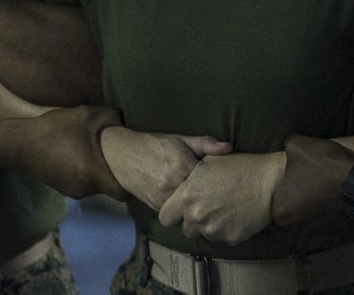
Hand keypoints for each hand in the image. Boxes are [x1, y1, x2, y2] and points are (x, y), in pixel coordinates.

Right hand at [19, 105, 127, 199]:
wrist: (22, 142)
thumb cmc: (57, 129)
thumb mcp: (88, 115)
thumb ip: (113, 117)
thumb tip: (127, 123)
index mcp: (92, 174)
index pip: (121, 193)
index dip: (131, 184)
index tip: (135, 170)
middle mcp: (84, 188)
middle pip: (110, 187)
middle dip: (116, 173)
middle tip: (121, 155)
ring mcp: (72, 191)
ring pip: (97, 186)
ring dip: (101, 172)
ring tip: (101, 154)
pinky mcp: (63, 189)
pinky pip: (84, 184)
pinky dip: (88, 174)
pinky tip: (83, 156)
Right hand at [101, 127, 230, 209]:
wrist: (124, 156)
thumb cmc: (156, 145)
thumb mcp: (181, 140)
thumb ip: (205, 144)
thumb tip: (229, 147)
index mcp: (182, 166)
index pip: (211, 180)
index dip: (222, 182)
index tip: (229, 183)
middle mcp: (172, 185)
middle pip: (202, 199)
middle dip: (212, 199)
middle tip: (224, 198)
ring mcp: (163, 199)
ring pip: (190, 211)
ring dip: (199, 208)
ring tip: (211, 203)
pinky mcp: (156, 208)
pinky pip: (178, 215)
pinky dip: (187, 212)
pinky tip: (195, 206)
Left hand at [158, 152, 284, 243]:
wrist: (268, 182)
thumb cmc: (239, 167)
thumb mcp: (209, 161)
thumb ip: (189, 176)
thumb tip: (182, 186)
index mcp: (187, 195)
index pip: (165, 217)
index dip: (173, 213)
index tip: (181, 210)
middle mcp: (196, 215)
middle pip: (185, 230)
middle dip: (193, 221)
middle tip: (208, 208)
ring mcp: (213, 229)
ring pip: (204, 235)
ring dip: (210, 226)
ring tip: (224, 209)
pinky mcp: (229, 238)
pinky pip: (223, 238)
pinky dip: (227, 230)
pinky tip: (236, 215)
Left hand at [271, 134, 353, 235]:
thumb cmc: (324, 166)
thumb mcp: (298, 144)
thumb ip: (286, 145)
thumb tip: (289, 145)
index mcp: (281, 211)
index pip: (278, 192)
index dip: (289, 177)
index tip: (298, 168)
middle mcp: (296, 228)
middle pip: (294, 203)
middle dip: (301, 190)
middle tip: (311, 173)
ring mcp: (317, 232)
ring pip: (310, 211)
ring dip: (315, 199)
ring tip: (325, 181)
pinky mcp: (336, 231)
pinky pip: (327, 216)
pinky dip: (329, 206)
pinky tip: (336, 191)